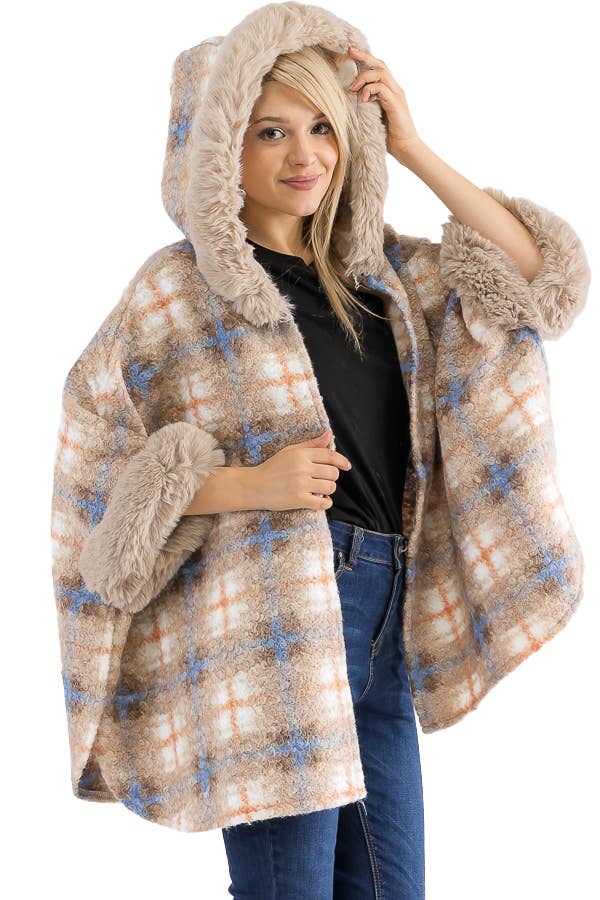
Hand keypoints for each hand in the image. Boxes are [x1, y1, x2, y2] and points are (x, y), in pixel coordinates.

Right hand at [248, 429, 351, 511]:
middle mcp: (302, 468)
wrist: (254, 486)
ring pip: (330, 487)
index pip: (329, 455)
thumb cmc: (272, 468)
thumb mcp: (290, 451)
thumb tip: (329, 435)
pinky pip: (322, 503)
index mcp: (301, 454)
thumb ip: (311, 444)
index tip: (347, 466)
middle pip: (332, 472)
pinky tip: (321, 500)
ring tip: (320, 490)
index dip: (341, 461)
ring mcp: (301, 484)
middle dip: (332, 477)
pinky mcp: (298, 499)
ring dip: (328, 490)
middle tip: (323, 479)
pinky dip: (325, 503)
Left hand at [345, 44, 421, 163]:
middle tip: (349, 52)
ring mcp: (397, 96)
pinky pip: (381, 89)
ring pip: (381, 73)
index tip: (351, 52)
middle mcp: (395, 90)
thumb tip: (352, 98)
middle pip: (381, 65)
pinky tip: (362, 100)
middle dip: (364, 57)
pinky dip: (369, 90)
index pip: (379, 68)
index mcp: (390, 91)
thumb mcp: (374, 117)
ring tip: (352, 88)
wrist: (406, 149)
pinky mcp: (396, 104)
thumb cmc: (390, 137)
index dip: (366, 59)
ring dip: (364, 77)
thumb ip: (367, 105)